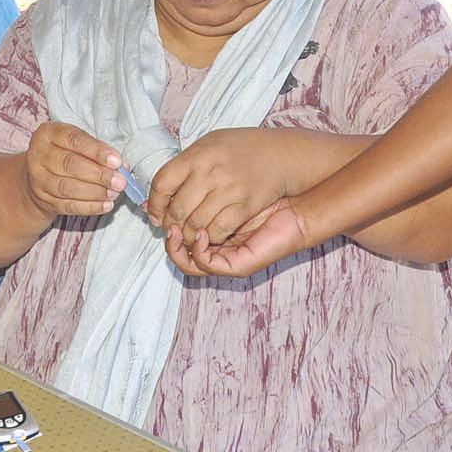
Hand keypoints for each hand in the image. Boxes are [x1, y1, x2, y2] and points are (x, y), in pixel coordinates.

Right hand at [21, 121, 124, 220]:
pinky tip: (106, 205)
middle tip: (120, 181)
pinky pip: (68, 206)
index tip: (117, 161)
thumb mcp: (77, 143)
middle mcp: (38, 155)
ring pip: (68, 188)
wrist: (39, 176)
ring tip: (114, 193)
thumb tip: (122, 166)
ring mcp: (38, 179)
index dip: (97, 152)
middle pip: (70, 165)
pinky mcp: (43, 199)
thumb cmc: (65, 153)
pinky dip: (89, 207)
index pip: (74, 140)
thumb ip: (98, 151)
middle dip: (99, 174)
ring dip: (96, 192)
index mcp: (48, 133)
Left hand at [145, 128, 290, 245]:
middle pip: (176, 209)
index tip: (154, 214)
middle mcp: (210, 172)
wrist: (282, 154)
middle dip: (170, 225)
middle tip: (170, 229)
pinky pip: (219, 230)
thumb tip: (157, 195)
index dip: (154, 204)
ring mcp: (228, 189)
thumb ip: (183, 167)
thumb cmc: (243, 148)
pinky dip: (210, 238)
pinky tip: (209, 235)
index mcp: (197, 155)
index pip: (161, 183)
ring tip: (188, 235)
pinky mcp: (245, 206)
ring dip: (188, 236)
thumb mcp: (209, 145)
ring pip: (195, 225)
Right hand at [168, 197, 314, 277]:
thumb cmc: (265, 194)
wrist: (298, 212)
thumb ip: (200, 189)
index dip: (162, 226)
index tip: (154, 212)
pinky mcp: (236, 265)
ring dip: (176, 247)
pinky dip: (197, 253)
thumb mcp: (227, 188)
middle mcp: (215, 250)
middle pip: (177, 253)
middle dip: (166, 235)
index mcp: (210, 233)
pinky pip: (207, 265)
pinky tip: (200, 236)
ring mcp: (225, 260)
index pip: (177, 239)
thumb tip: (168, 185)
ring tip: (175, 229)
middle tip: (160, 221)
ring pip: (187, 263)